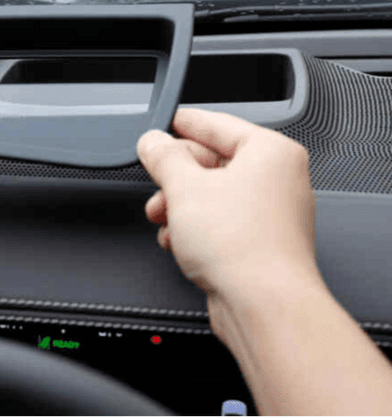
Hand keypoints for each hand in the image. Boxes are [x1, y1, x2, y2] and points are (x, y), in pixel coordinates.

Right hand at [137, 108, 319, 301]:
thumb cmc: (242, 246)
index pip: (218, 124)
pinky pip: (221, 223)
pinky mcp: (261, 244)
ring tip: (161, 215)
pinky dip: (195, 228)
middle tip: (154, 176)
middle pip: (213, 162)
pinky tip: (177, 239)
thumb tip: (153, 142)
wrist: (263, 307)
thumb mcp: (184, 187)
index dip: (184, 124)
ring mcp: (272, 214)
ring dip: (180, 205)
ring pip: (213, 195)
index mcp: (270, 152)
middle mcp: (278, 180)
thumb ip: (163, 157)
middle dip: (176, 175)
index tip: (162, 124)